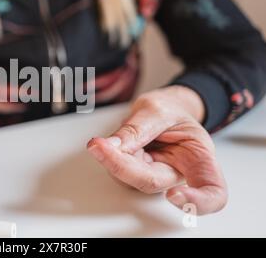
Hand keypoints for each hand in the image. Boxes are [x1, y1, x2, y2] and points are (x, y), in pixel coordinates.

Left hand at [87, 86, 227, 214]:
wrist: (163, 107)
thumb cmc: (170, 110)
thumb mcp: (157, 109)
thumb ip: (137, 128)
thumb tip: (113, 147)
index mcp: (200, 157)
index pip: (212, 191)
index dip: (197, 202)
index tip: (173, 196)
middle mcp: (178, 172)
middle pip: (152, 182)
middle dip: (121, 165)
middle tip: (98, 144)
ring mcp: (154, 175)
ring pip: (129, 179)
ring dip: (112, 158)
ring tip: (107, 137)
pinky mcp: (135, 173)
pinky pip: (118, 171)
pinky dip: (108, 156)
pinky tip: (107, 143)